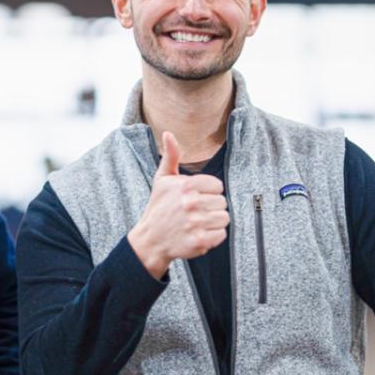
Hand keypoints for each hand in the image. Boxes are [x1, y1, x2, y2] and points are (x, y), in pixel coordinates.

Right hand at [127, 131, 229, 278]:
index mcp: (186, 186)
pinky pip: (221, 235)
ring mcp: (196, 223)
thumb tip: (168, 133)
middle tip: (195, 213)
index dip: (208, 192)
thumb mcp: (162, 180)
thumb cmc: (159, 207)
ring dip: (213, 222)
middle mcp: (191, 203)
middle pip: (223, 202)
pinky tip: (199, 234)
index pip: (217, 186)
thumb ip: (170, 156)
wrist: (150, 239)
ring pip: (224, 218)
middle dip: (211, 208)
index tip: (195, 198)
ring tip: (198, 223)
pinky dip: (213, 237)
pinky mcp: (199, 241)